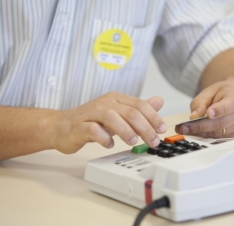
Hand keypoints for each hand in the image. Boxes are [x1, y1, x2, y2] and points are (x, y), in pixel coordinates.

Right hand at [50, 92, 166, 153]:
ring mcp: (91, 114)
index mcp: (116, 99)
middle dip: (144, 127)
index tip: (162, 129)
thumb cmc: (91, 121)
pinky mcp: (79, 126)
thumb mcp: (118, 114)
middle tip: (153, 140)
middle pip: (129, 112)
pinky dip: (103, 138)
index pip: (139, 105)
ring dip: (125, 130)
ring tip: (133, 141)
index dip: (153, 117)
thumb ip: (138, 109)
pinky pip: (92, 129)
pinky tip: (109, 144)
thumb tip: (159, 101)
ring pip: (111, 117)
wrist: (62, 126)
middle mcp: (105, 103)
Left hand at [175, 81, 233, 137]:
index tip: (208, 113)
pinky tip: (193, 132)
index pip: (229, 105)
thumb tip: (193, 117)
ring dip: (199, 132)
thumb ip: (200, 103)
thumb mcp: (209, 92)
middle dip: (200, 126)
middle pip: (220, 123)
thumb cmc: (222, 93)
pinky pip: (217, 138)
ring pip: (218, 133)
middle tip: (184, 127)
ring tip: (184, 130)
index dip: (219, 110)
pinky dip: (204, 135)